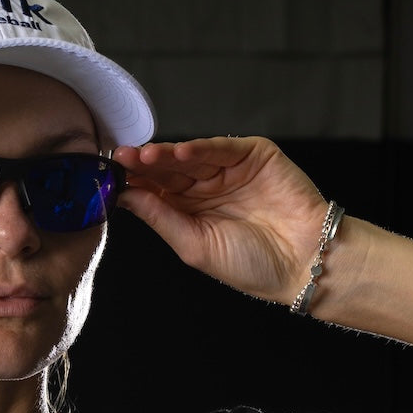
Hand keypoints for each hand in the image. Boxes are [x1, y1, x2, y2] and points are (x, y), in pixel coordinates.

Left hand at [113, 136, 332, 304]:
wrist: (302, 262)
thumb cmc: (251, 264)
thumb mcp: (193, 245)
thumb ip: (159, 217)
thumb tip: (124, 196)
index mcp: (190, 211)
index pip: (155, 190)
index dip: (134, 182)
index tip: (110, 176)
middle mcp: (207, 188)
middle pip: (168, 170)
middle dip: (144, 164)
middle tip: (121, 158)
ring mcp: (230, 170)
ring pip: (191, 156)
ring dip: (166, 155)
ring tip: (144, 156)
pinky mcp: (254, 156)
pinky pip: (222, 147)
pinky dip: (201, 148)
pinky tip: (179, 154)